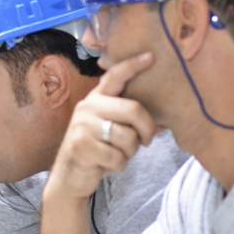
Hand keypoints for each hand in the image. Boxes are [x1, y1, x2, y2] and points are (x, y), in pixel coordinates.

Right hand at [46, 52, 156, 199]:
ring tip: (118, 154)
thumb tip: (164, 123)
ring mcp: (82, 126)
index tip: (151, 56)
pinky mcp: (80, 146)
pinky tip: (106, 164)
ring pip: (127, 137)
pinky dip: (118, 165)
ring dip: (130, 152)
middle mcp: (87, 107)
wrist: (69, 177)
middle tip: (146, 141)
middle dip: (146, 129)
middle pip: (133, 109)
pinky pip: (117, 156)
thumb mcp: (112, 131)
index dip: (133, 65)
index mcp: (96, 99)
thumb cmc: (97, 151)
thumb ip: (131, 122)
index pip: (115, 76)